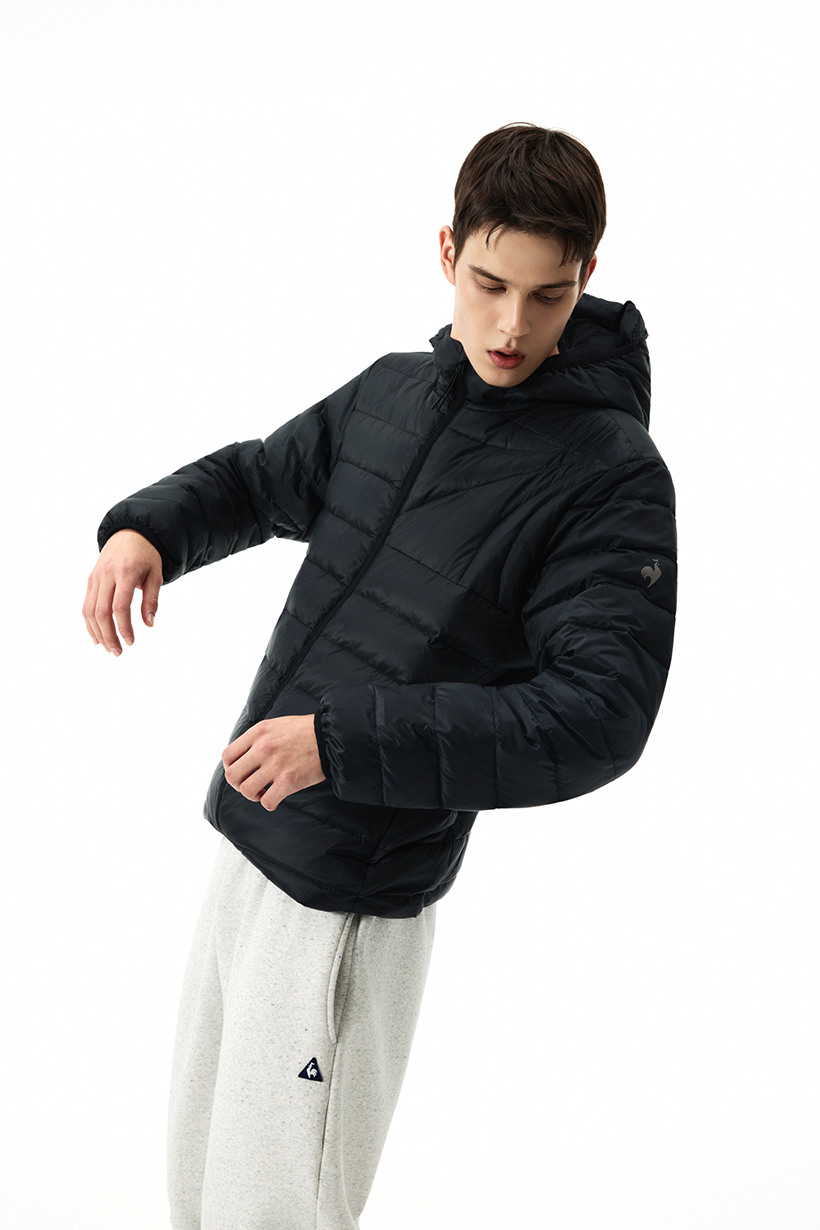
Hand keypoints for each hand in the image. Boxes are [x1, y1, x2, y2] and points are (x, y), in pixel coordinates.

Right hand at [83, 530, 162, 654]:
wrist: (131, 533)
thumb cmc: (147, 555)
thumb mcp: (156, 575)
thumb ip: (151, 599)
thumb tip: (149, 624)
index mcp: (125, 572)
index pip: (120, 607)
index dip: (124, 628)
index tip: (131, 642)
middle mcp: (106, 574)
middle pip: (101, 612)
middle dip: (109, 635)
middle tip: (118, 652)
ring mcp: (95, 577)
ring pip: (89, 610)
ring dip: (97, 633)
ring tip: (108, 648)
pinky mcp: (91, 579)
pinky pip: (86, 604)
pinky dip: (90, 623)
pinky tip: (97, 636)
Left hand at [222, 714, 325, 811]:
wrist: (331, 737)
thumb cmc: (305, 732)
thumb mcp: (275, 725)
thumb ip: (257, 739)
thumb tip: (242, 757)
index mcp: (258, 733)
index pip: (227, 756)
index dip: (231, 768)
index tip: (242, 772)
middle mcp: (263, 748)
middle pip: (232, 775)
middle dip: (239, 785)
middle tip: (251, 785)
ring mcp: (275, 765)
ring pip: (246, 791)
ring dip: (254, 795)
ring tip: (264, 792)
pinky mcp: (289, 780)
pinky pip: (267, 801)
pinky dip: (270, 803)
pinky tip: (276, 798)